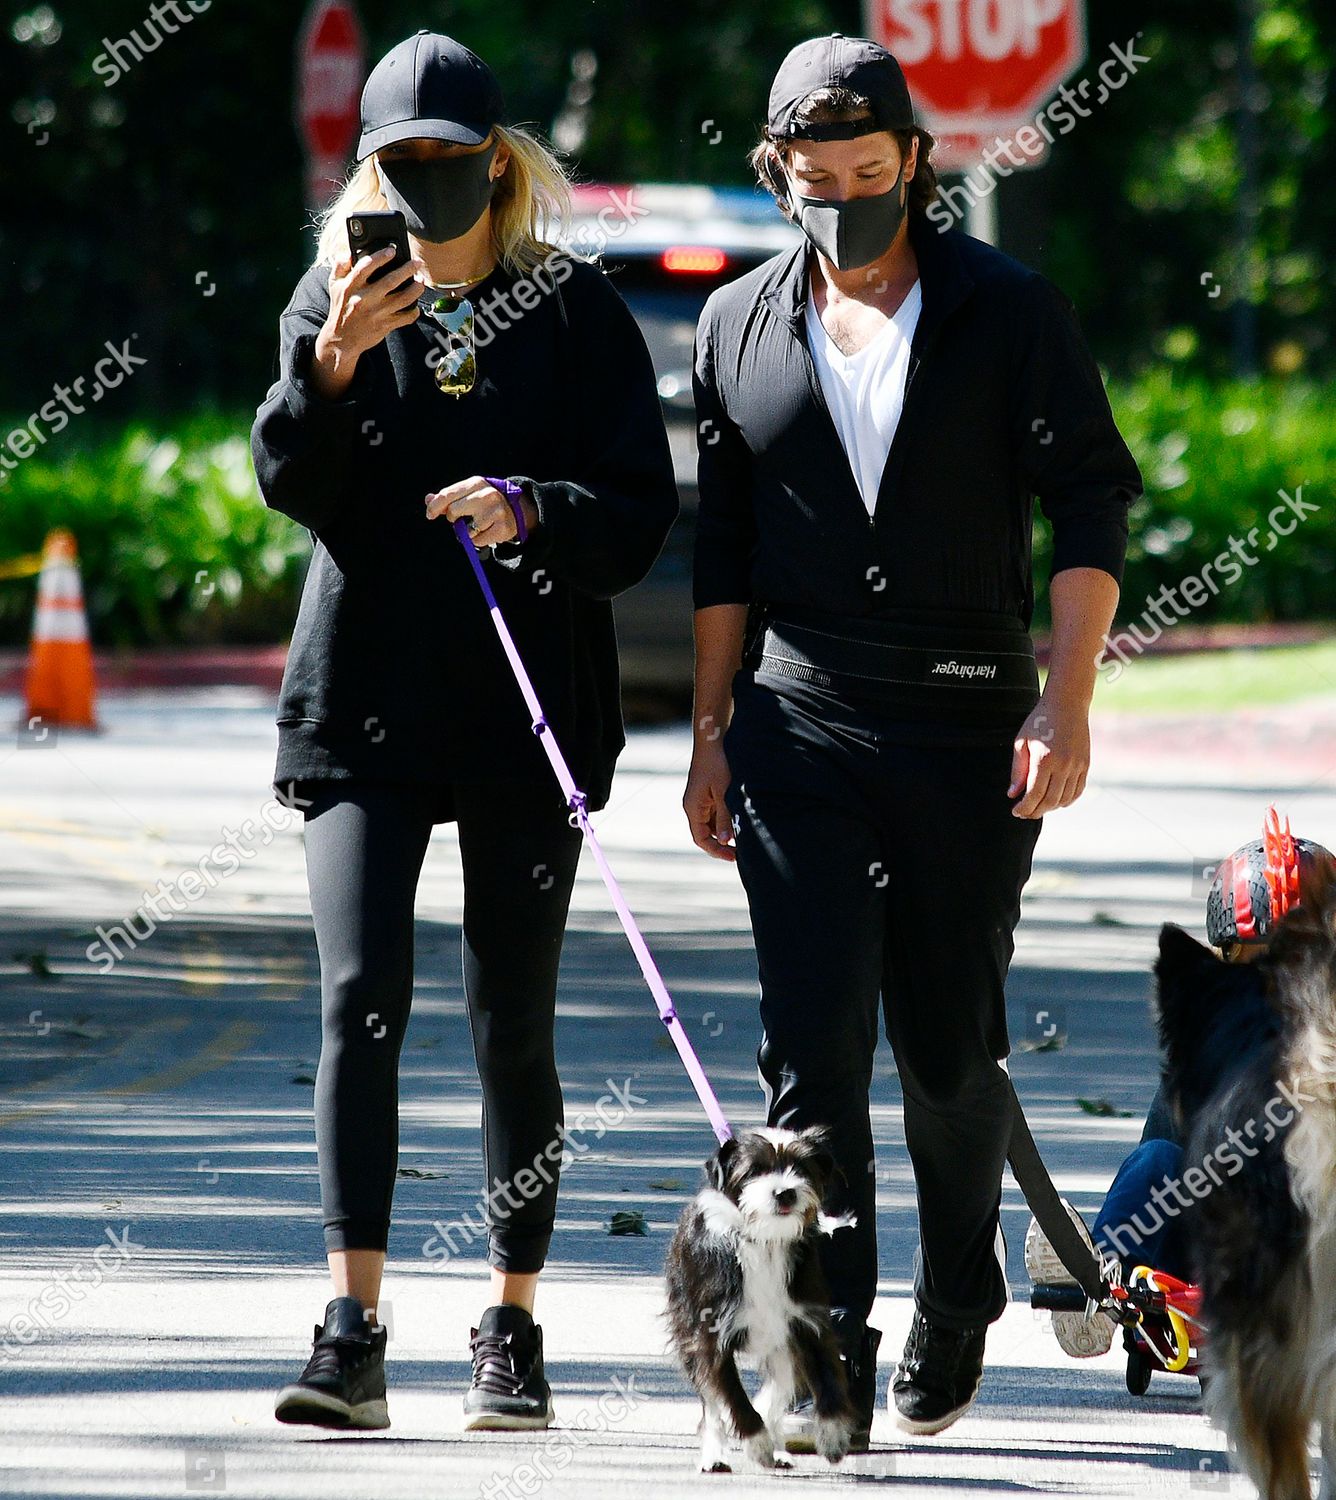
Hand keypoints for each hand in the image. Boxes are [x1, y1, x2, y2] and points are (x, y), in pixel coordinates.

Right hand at [311, 247, 426, 397]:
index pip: (366, 267)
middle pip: (390, 281)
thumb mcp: (335, 285)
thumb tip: (349, 251)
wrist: (341, 339)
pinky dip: (414, 311)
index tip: (392, 250)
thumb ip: (340, 266)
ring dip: (415, 289)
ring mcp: (376, 314)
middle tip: (417, 262)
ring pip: (402, 299)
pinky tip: (416, 305)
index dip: (380, 257)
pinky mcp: (384, 326)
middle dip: (407, 269)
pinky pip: (405, 318)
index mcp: (351, 287)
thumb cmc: (340, 308)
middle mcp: (364, 299)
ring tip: (421, 280)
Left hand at [425, 475, 537, 546]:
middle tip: (461, 518)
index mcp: (476, 483)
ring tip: (477, 524)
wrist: (514, 509)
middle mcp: (487, 495)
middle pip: (454, 511)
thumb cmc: (483, 501)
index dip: (435, 506)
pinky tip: (485, 531)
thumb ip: (446, 497)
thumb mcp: (467, 493)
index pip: (448, 495)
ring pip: (466, 530)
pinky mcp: (502, 528)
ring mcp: (496, 512)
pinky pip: (477, 541)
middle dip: (453, 518)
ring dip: (467, 531)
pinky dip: (477, 539)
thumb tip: (428, 499)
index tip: (430, 515)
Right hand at [684, 739, 735, 860]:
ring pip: (713, 824)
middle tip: (743, 851)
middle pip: (707, 833)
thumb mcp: (724, 792)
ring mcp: (701, 800)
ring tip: (745, 836)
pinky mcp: (709, 793)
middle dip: (723, 843)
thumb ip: (725, 817)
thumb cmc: (718, 763)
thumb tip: (726, 841)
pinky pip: (717, 813)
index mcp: (693, 807)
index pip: (701, 838)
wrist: (714, 739)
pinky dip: (727, 819)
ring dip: (726, 831)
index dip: (716, 850)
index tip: (734, 856)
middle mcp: (695, 806)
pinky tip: (741, 819)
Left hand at [1008, 695, 1090, 817]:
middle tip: (1025, 813)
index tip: (1016, 811)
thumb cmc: (1039, 721)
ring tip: (1038, 807)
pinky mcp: (1086, 765)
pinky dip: (1067, 800)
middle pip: (1050, 800)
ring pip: (1064, 798)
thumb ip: (1017, 770)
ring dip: (1050, 808)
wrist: (1067, 704)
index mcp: (1044, 759)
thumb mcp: (1021, 742)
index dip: (1024, 807)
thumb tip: (1013, 794)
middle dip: (1035, 811)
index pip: (1034, 794)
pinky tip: (1056, 801)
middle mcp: (1063, 765)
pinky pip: (1078, 790)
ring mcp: (1077, 766)